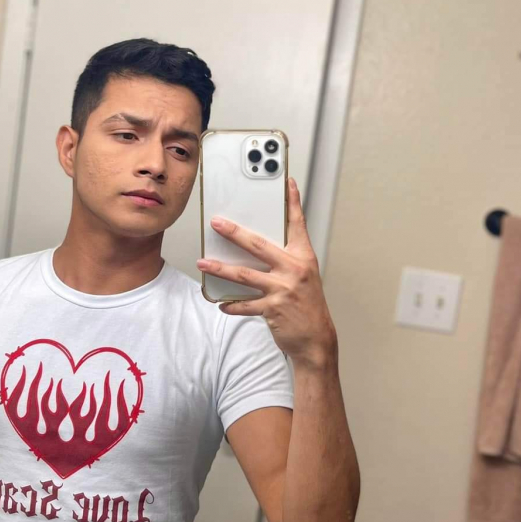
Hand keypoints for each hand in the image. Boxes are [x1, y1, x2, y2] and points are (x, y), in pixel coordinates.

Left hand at [196, 176, 336, 366]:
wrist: (316, 338)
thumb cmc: (308, 305)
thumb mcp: (304, 277)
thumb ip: (286, 260)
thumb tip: (259, 248)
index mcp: (303, 257)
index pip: (297, 225)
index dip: (293, 202)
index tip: (288, 182)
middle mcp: (294, 269)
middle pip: (258, 245)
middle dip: (234, 232)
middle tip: (217, 223)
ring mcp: (283, 289)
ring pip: (244, 274)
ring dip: (220, 268)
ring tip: (203, 263)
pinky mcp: (273, 308)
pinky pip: (245, 304)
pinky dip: (231, 304)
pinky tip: (220, 303)